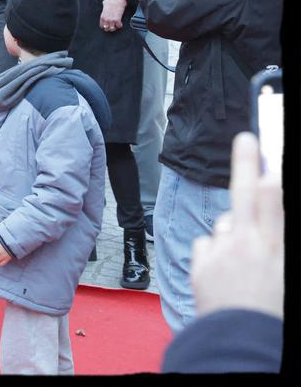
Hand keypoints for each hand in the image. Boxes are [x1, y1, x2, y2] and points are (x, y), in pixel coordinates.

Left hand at [99, 0, 126, 31]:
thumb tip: (105, 4)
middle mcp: (106, 19)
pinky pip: (118, 26)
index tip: (107, 25)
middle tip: (112, 26)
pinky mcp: (117, 20)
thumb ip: (104, 6)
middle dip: (109, 28)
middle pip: (106, 28)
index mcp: (102, 16)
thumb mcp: (104, 3)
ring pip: (112, 29)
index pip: (101, 25)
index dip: (105, 26)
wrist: (118, 0)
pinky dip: (120, 25)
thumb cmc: (112, 0)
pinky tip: (120, 23)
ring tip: (116, 25)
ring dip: (114, 28)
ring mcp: (111, 20)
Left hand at [191, 133, 282, 319]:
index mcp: (275, 249)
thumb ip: (275, 241)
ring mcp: (221, 253)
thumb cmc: (270, 312)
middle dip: (246, 164)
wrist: (237, 345)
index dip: (271, 177)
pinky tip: (224, 273)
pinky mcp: (201, 264)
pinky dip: (215, 252)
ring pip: (225, 227)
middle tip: (245, 138)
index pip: (274, 203)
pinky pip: (208, 246)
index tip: (269, 160)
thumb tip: (266, 215)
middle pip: (246, 197)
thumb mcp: (282, 274)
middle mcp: (248, 246)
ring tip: (243, 265)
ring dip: (232, 235)